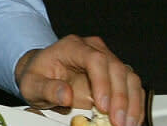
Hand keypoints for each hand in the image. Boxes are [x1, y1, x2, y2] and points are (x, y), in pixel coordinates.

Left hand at [15, 35, 143, 125]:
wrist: (42, 74)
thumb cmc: (38, 76)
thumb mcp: (32, 84)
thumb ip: (46, 89)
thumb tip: (66, 95)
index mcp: (72, 47)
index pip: (94, 59)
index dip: (102, 82)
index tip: (102, 105)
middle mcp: (93, 49)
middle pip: (116, 68)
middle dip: (120, 98)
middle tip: (117, 121)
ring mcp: (107, 60)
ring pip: (129, 78)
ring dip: (132, 104)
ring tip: (126, 123)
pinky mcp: (115, 75)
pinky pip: (132, 87)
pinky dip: (135, 105)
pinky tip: (132, 119)